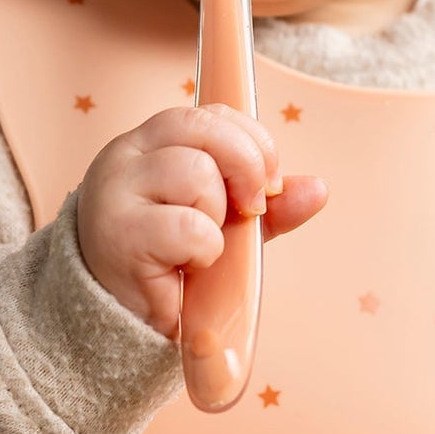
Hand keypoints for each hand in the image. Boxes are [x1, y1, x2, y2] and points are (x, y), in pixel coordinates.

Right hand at [77, 104, 325, 332]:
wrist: (121, 319)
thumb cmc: (171, 260)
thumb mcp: (226, 223)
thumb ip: (269, 204)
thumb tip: (318, 189)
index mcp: (150, 142)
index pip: (209, 114)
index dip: (251, 141)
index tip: (268, 181)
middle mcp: (126, 154)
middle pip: (203, 128)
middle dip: (247, 166)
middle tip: (251, 207)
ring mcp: (116, 190)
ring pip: (196, 174)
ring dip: (217, 217)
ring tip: (199, 244)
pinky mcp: (119, 233)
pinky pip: (190, 226)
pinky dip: (204, 250)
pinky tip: (185, 266)